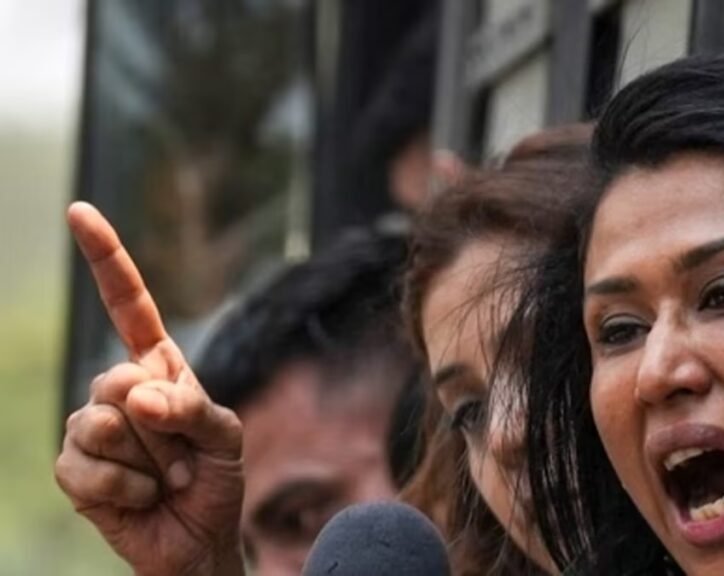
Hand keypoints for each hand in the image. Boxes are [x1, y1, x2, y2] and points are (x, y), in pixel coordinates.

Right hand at [55, 202, 245, 575]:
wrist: (200, 540)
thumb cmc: (216, 481)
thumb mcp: (225, 437)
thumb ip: (191, 409)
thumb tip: (136, 398)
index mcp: (158, 367)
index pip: (128, 305)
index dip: (106, 259)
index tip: (80, 211)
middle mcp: (118, 389)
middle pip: (118, 379)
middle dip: (163, 427)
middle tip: (182, 458)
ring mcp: (90, 427)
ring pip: (102, 424)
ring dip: (148, 462)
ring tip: (163, 478)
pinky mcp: (73, 469)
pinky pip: (87, 467)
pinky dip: (125, 488)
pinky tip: (140, 498)